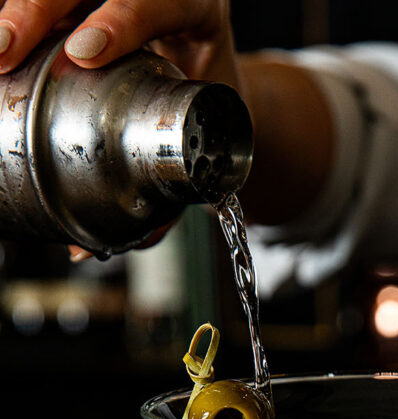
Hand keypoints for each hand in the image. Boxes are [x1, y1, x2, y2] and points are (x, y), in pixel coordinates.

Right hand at [0, 0, 240, 260]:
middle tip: (6, 49)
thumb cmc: (202, 125)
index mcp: (199, 14)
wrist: (209, 94)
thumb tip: (83, 249)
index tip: (86, 50)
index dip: (125, 17)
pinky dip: (16, 12)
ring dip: (19, 9)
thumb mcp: (195, 159)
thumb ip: (159, 206)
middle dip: (42, 8)